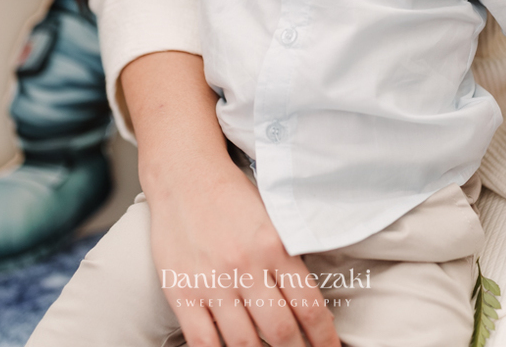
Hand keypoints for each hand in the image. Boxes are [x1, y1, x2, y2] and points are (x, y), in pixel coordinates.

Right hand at [148, 160, 338, 346]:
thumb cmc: (230, 196)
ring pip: (244, 342)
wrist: (183, 174)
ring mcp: (211, 282)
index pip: (309, 307)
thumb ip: (290, 259)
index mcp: (274, 247)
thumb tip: (311, 306)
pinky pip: (202, 341)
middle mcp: (245, 267)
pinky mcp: (180, 291)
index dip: (324, 338)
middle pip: (280, 331)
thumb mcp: (272, 219)